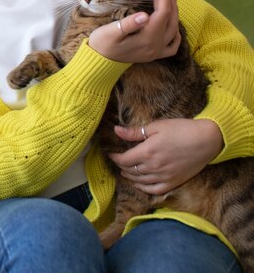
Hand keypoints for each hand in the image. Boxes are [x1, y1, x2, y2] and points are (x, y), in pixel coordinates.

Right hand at [88, 0, 180, 62]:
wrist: (98, 61)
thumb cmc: (102, 43)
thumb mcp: (111, 31)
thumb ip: (128, 24)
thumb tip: (145, 15)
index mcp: (147, 38)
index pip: (162, 13)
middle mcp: (155, 46)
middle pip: (169, 19)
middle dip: (167, 0)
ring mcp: (156, 52)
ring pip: (173, 30)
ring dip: (173, 13)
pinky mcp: (153, 55)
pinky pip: (172, 47)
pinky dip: (176, 34)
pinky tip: (172, 24)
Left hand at [109, 118, 223, 194]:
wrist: (205, 140)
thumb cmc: (181, 129)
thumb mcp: (157, 126)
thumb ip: (135, 132)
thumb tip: (116, 130)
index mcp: (148, 152)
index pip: (125, 160)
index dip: (115, 158)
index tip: (111, 154)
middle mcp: (154, 167)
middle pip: (131, 171)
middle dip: (122, 166)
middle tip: (119, 161)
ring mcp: (164, 177)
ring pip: (140, 182)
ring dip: (131, 177)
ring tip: (126, 171)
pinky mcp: (173, 182)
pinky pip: (154, 190)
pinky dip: (144, 188)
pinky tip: (140, 184)